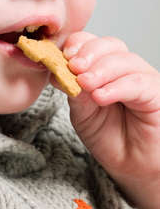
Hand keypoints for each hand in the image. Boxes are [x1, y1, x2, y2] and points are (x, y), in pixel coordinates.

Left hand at [61, 32, 159, 208]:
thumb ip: (73, 90)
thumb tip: (58, 70)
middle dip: (88, 53)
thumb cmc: (108, 136)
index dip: (77, 44)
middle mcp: (124, 68)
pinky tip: (100, 96)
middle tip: (73, 67)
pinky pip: (137, 83)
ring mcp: (142, 78)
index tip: (62, 55)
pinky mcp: (156, 94)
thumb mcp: (82, 111)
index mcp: (103, 67)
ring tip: (84, 84)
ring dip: (100, 70)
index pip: (91, 43)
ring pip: (123, 60)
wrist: (129, 166)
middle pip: (109, 45)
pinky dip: (116, 87)